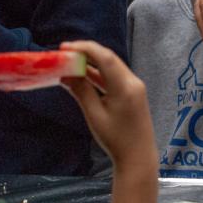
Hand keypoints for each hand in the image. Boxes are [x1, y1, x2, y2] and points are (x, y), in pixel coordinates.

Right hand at [60, 41, 155, 169]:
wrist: (137, 156)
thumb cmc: (115, 139)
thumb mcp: (94, 115)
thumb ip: (81, 91)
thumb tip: (66, 74)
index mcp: (125, 86)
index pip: (106, 58)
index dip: (86, 48)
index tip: (66, 47)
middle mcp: (133, 82)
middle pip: (109, 59)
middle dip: (87, 53)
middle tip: (65, 51)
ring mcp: (135, 86)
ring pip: (111, 67)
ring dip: (92, 63)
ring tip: (70, 61)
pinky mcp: (133, 92)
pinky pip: (115, 77)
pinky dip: (99, 74)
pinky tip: (83, 74)